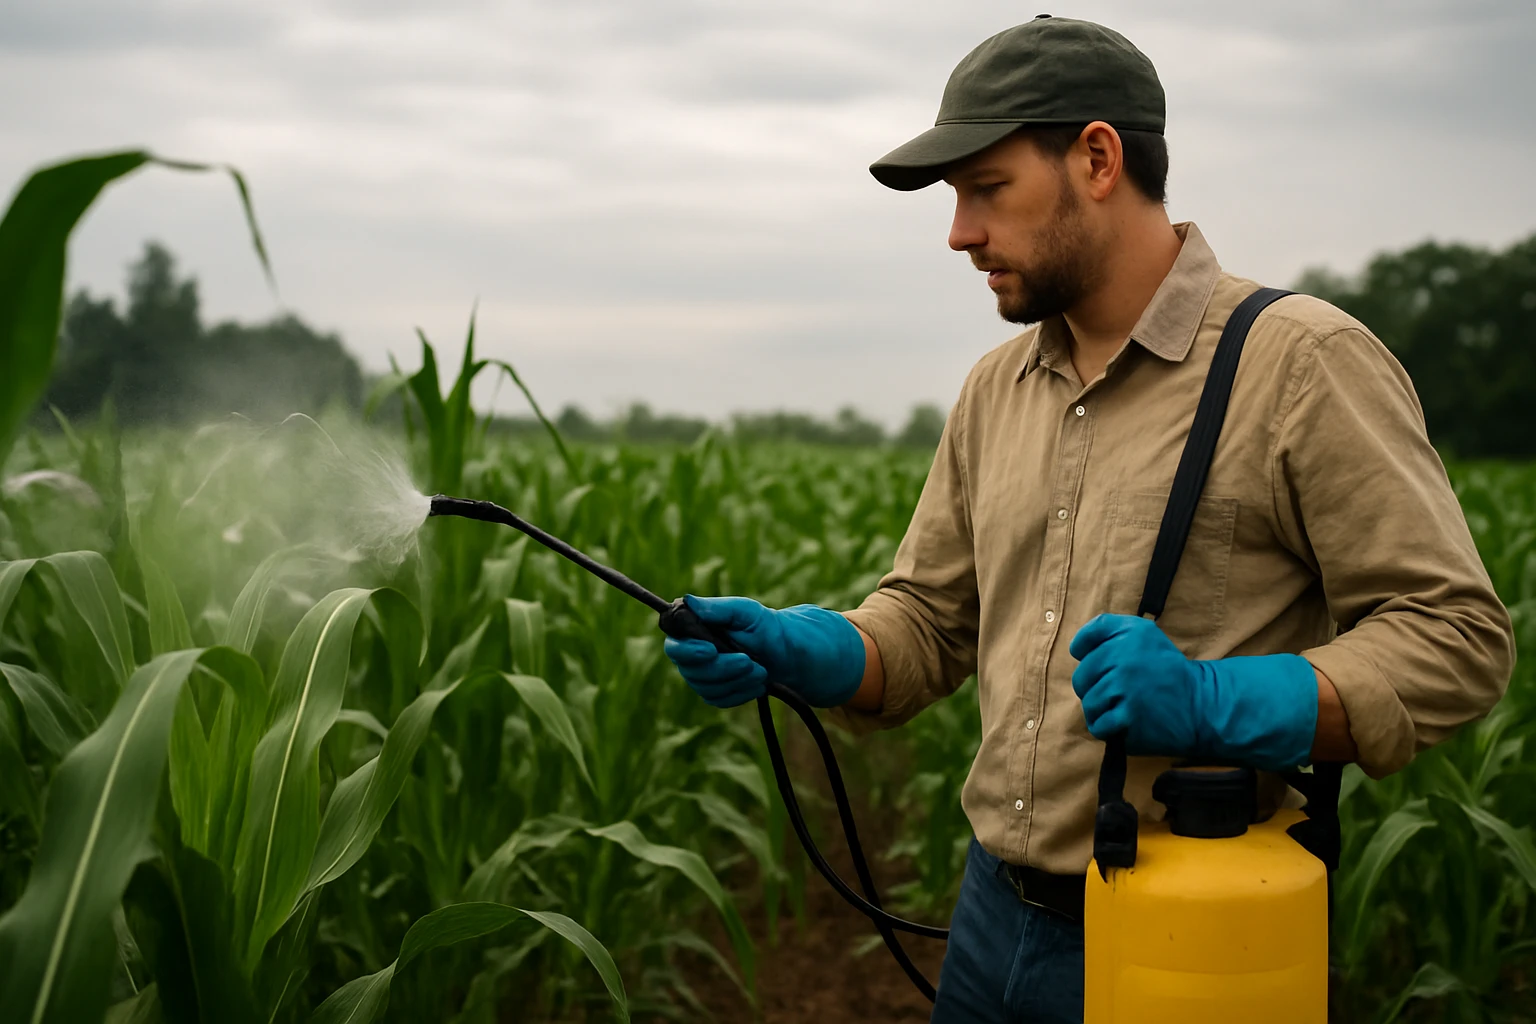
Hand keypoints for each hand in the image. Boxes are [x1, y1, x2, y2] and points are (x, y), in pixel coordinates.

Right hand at [663, 595, 865, 708]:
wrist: (788, 656)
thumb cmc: (767, 628)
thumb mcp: (747, 612)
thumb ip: (718, 608)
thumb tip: (688, 601)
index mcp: (695, 630)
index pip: (674, 645)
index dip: (688, 650)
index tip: (711, 650)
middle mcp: (693, 654)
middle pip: (690, 671)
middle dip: (722, 668)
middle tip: (749, 660)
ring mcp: (703, 676)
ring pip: (706, 688)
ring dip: (736, 680)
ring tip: (760, 669)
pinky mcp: (716, 693)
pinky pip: (720, 700)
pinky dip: (741, 692)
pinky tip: (757, 683)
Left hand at [1068, 614, 1317, 769]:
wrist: (1202, 706)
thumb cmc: (1167, 671)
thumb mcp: (1143, 634)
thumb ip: (1107, 629)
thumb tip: (1075, 647)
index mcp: (1129, 634)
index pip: (1081, 644)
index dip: (1086, 656)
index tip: (1105, 666)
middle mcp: (1124, 658)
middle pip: (1081, 678)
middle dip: (1094, 688)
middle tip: (1119, 692)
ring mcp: (1125, 690)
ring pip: (1088, 704)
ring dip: (1102, 710)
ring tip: (1124, 708)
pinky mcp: (1128, 718)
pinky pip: (1098, 726)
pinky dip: (1108, 729)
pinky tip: (1125, 723)